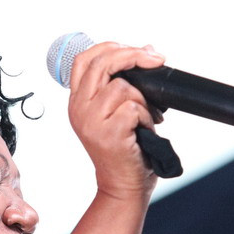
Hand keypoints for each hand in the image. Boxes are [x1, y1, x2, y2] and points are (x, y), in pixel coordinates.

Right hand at [67, 42, 166, 198]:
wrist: (123, 185)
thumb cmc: (124, 150)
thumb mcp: (118, 111)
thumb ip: (125, 82)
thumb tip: (147, 50)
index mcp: (78, 101)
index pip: (85, 59)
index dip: (111, 47)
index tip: (137, 51)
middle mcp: (79, 109)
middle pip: (103, 63)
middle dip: (134, 56)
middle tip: (156, 61)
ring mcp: (91, 121)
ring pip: (124, 86)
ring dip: (143, 101)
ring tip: (145, 119)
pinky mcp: (109, 132)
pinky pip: (134, 107)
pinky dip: (147, 118)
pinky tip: (144, 131)